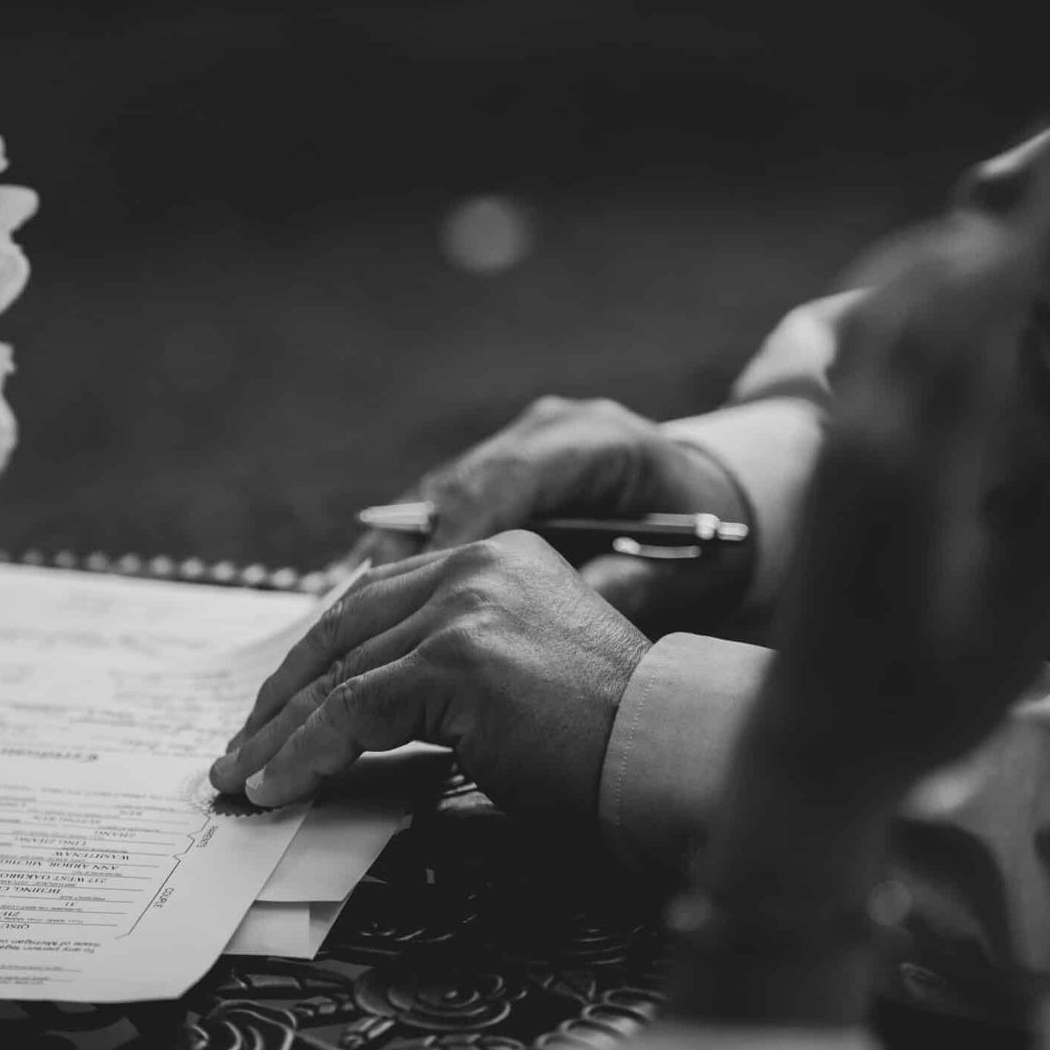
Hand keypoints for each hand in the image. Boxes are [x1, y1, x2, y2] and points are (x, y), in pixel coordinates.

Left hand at [212, 531, 650, 820]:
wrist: (663, 756)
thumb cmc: (602, 740)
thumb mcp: (510, 682)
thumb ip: (439, 672)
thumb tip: (347, 720)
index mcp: (495, 557)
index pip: (374, 603)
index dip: (316, 662)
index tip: (274, 712)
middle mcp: (478, 565)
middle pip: (346, 629)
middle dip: (283, 697)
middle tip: (241, 750)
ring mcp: (467, 606)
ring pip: (341, 674)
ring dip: (279, 734)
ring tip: (243, 780)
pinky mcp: (459, 658)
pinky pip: (354, 712)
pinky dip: (306, 755)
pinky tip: (278, 789)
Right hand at [341, 395, 754, 629]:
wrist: (714, 507)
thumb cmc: (703, 548)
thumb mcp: (681, 575)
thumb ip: (620, 589)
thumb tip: (559, 618)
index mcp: (595, 440)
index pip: (511, 478)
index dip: (458, 534)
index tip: (417, 590)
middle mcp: (544, 431)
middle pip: (455, 485)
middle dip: (401, 550)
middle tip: (351, 606)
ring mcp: (513, 446)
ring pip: (432, 498)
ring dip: (384, 558)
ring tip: (336, 612)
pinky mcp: (493, 472)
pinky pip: (434, 512)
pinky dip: (400, 558)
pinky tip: (356, 603)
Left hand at [760, 170, 1049, 798]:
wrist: (812, 742)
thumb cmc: (918, 705)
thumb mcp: (1005, 643)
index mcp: (914, 474)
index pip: (977, 331)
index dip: (1028, 248)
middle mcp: (864, 443)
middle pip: (926, 301)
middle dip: (995, 231)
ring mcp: (838, 451)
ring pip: (884, 320)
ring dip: (945, 259)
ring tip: (1010, 218)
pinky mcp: (827, 468)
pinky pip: (864, 355)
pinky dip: (909, 304)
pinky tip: (941, 305)